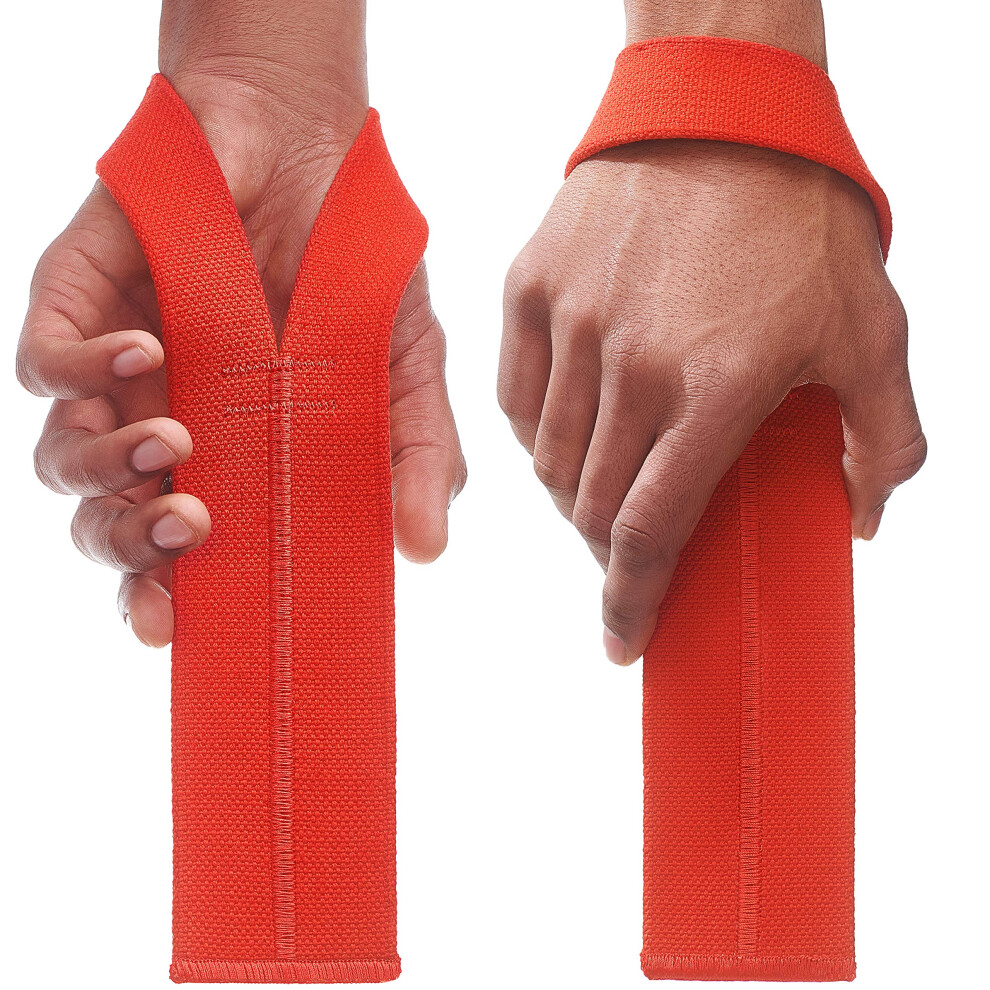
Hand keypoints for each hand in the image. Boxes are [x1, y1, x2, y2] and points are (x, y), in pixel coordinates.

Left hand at [17, 72, 463, 647]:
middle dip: (128, 549)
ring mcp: (115, 370)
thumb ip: (415, 459)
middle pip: (103, 525)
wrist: (308, 149)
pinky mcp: (78, 300)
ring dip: (104, 473)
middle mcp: (160, 429)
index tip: (175, 629)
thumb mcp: (403, 371)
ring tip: (174, 447)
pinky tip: (146, 352)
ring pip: (60, 462)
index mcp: (232, 462)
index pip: (176, 556)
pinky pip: (45, 365)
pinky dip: (83, 373)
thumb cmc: (353, 271)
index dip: (162, 600)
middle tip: (191, 532)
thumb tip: (425, 551)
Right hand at [498, 140, 923, 662]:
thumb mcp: (873, 330)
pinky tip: (570, 433)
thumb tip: (859, 522)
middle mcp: (630, 364)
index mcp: (715, 387)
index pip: (651, 529)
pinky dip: (540, 436)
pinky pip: (517, 400)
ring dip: (576, 495)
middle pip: (592, 504)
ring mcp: (572, 324)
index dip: (633, 599)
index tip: (625, 640)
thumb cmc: (798, 221)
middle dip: (609, 551)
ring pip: (550, 459)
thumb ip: (885, 439)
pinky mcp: (532, 288)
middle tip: (631, 553)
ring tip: (607, 487)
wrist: (722, 113)